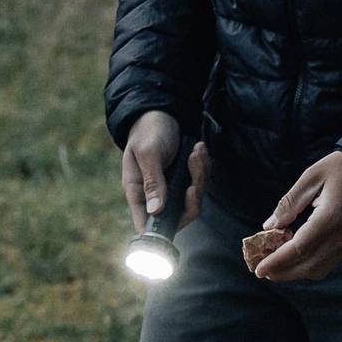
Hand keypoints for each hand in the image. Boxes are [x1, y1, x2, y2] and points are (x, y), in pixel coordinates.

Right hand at [121, 112, 210, 232]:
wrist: (159, 111)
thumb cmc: (147, 131)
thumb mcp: (148, 153)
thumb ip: (152, 182)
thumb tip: (155, 211)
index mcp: (137, 191)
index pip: (145, 223)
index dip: (160, 230)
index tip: (177, 219)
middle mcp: (154, 194)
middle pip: (178, 214)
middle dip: (192, 195)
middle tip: (194, 168)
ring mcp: (171, 188)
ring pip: (193, 199)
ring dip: (200, 175)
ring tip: (196, 152)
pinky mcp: (184, 179)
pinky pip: (200, 183)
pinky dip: (203, 167)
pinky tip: (199, 149)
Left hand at [249, 151, 341, 283]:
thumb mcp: (312, 176)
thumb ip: (289, 203)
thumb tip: (269, 226)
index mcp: (329, 218)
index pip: (298, 249)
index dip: (277, 262)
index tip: (259, 269)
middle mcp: (340, 237)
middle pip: (306, 266)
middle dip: (282, 272)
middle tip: (262, 270)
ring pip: (317, 270)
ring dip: (295, 273)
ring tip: (276, 267)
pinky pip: (328, 265)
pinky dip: (308, 268)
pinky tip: (297, 259)